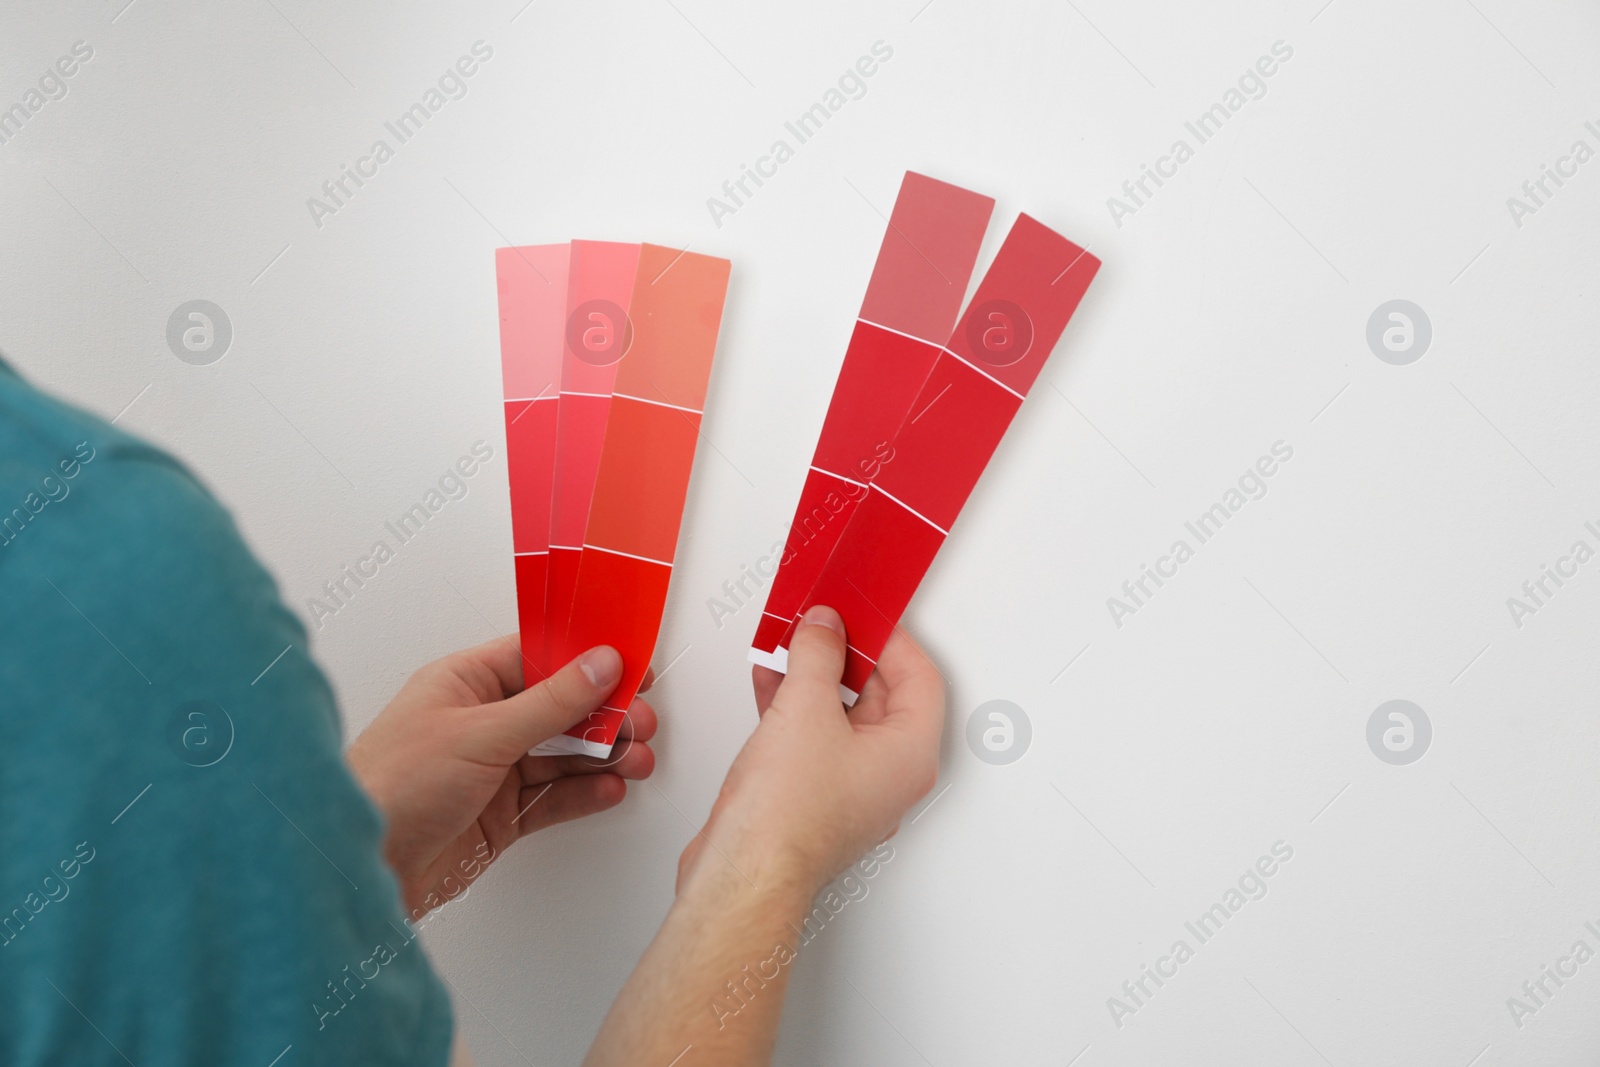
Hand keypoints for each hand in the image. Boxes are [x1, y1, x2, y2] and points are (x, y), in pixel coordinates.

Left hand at [347, 635, 655, 916]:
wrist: (359, 868)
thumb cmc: (391, 785)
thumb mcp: (480, 732)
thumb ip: (549, 702)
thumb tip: (599, 666)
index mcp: (466, 683)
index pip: (539, 657)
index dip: (588, 660)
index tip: (632, 665)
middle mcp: (481, 723)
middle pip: (559, 708)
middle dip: (604, 715)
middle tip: (640, 723)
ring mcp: (491, 771)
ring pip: (562, 754)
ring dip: (603, 756)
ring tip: (637, 760)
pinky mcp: (498, 817)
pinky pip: (553, 798)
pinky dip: (585, 794)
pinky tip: (609, 789)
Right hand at [678, 606, 943, 898]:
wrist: (744, 874)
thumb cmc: (788, 816)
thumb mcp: (806, 707)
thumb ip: (819, 655)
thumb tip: (826, 627)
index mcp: (910, 754)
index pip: (920, 677)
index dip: (890, 637)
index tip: (861, 612)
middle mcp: (890, 775)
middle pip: (883, 695)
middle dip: (848, 654)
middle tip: (823, 622)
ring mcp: (853, 790)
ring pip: (844, 716)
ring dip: (816, 677)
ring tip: (790, 644)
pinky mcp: (816, 798)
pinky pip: (815, 738)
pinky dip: (795, 706)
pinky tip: (769, 682)